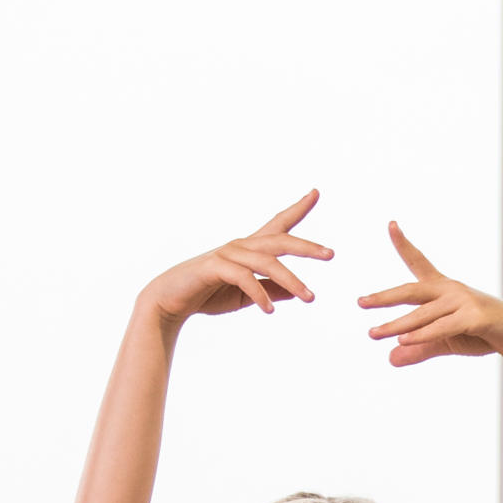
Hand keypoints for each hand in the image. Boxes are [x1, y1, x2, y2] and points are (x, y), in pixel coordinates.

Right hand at [144, 191, 333, 323]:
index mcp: (250, 249)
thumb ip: (269, 291)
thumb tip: (294, 293)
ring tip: (309, 298)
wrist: (171, 300)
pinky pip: (243, 278)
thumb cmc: (208, 294)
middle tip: (331, 254)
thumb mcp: (246, 296)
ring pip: (267, 262)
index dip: (297, 209)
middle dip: (306, 246)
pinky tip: (270, 309)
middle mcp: (241, 246)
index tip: (315, 192)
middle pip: (280, 240)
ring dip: (291, 281)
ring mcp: (227, 254)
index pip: (278, 225)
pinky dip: (259, 293)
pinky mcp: (214, 267)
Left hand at [358, 223, 502, 366]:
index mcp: (444, 288)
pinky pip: (442, 328)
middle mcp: (452, 289)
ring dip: (397, 325)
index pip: (419, 262)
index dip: (403, 244)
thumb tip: (390, 358)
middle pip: (411, 291)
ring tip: (373, 333)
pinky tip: (403, 340)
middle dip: (384, 297)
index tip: (390, 223)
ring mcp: (464, 301)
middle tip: (360, 303)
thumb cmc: (484, 335)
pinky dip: (421, 335)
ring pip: (423, 314)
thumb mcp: (446, 342)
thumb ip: (419, 348)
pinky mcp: (475, 318)